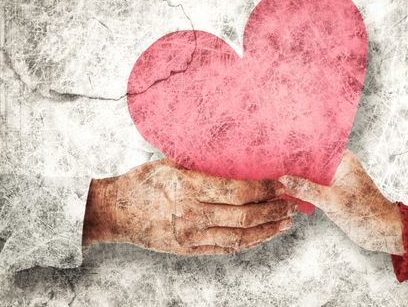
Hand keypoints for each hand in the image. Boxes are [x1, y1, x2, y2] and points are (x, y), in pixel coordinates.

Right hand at [82, 158, 296, 254]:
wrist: (115, 212)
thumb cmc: (142, 182)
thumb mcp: (170, 163)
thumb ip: (201, 163)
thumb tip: (234, 157)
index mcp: (187, 186)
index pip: (237, 191)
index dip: (264, 189)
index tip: (282, 184)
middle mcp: (190, 213)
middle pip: (244, 215)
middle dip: (273, 209)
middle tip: (292, 204)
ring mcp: (189, 235)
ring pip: (239, 237)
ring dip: (267, 230)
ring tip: (286, 222)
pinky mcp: (187, 249)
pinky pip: (225, 248)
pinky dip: (248, 243)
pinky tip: (263, 236)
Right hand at [279, 150, 402, 254]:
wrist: (381, 232)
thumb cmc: (366, 213)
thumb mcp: (333, 200)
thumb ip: (307, 189)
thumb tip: (283, 180)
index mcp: (342, 159)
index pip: (314, 147)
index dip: (295, 148)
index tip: (276, 149)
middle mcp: (336, 166)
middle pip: (308, 160)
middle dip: (291, 164)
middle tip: (269, 164)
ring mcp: (333, 180)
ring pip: (308, 175)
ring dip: (294, 178)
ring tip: (273, 177)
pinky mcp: (330, 192)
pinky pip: (310, 187)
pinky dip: (299, 190)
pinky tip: (285, 192)